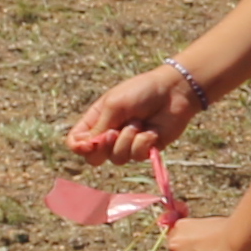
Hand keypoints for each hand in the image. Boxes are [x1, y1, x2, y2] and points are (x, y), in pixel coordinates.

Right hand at [64, 64, 199, 160]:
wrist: (174, 92)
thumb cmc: (141, 92)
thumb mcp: (113, 105)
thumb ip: (98, 128)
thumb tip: (87, 148)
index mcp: (96, 121)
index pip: (76, 142)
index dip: (79, 146)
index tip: (89, 143)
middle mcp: (109, 135)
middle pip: (94, 157)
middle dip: (104, 147)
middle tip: (115, 132)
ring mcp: (127, 143)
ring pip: (117, 158)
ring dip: (128, 141)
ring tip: (139, 123)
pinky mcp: (146, 149)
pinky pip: (137, 157)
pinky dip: (143, 143)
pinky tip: (152, 131)